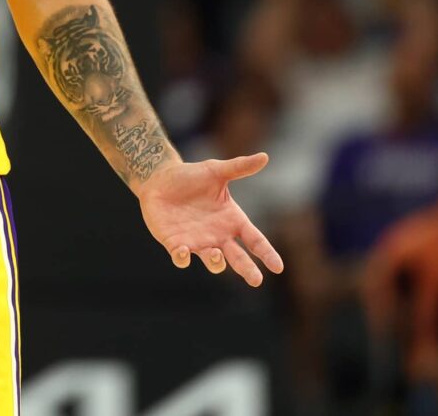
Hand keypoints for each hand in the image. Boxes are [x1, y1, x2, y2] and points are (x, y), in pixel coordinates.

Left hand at [136, 152, 284, 286]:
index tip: (278, 267)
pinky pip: (181, 257)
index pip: (255, 240)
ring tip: (217, 255)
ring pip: (212, 261)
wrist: (159, 179)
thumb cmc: (190, 177)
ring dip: (215, 262)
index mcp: (232, 220)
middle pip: (237, 258)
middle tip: (256, 281)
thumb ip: (239, 167)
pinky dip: (182, 258)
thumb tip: (264, 156)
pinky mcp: (175, 243)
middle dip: (247, 270)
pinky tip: (184, 253)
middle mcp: (218, 236)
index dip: (267, 253)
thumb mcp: (216, 171)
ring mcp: (197, 242)